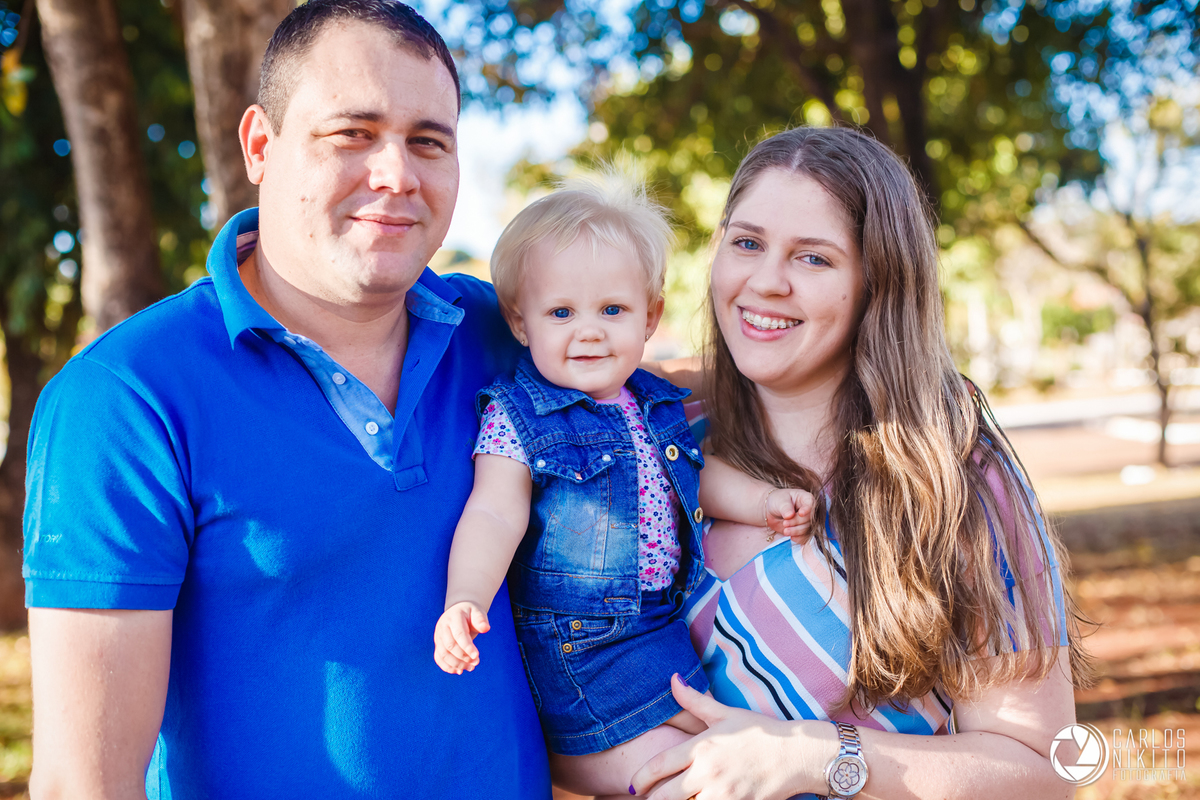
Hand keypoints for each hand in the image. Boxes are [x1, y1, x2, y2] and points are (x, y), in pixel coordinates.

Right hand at [433, 601, 489, 673]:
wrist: (459, 611)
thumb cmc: (470, 613)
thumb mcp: (477, 612)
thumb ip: (481, 619)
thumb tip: (485, 628)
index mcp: (454, 617)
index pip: (459, 634)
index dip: (467, 647)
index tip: (476, 656)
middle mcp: (443, 627)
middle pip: (450, 646)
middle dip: (463, 657)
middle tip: (476, 662)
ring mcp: (438, 636)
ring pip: (443, 654)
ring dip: (457, 664)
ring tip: (470, 668)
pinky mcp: (438, 644)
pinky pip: (438, 658)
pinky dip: (447, 667)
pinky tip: (458, 671)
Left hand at [629, 675, 836, 798]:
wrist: (797, 754)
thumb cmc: (761, 731)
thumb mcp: (726, 713)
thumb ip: (694, 701)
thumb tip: (673, 679)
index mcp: (702, 747)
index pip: (659, 765)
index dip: (641, 778)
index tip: (633, 784)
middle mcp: (708, 772)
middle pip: (665, 796)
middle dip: (652, 799)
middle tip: (647, 797)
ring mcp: (723, 794)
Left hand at [763, 488, 814, 542]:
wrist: (771, 511)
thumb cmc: (777, 501)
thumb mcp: (779, 501)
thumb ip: (785, 507)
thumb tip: (790, 515)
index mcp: (805, 498)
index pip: (811, 504)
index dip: (807, 509)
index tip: (800, 513)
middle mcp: (809, 510)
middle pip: (809, 518)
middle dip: (796, 522)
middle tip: (785, 523)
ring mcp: (807, 521)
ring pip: (807, 529)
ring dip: (796, 531)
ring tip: (785, 530)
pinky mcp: (803, 530)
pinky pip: (805, 537)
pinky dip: (799, 538)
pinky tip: (791, 537)